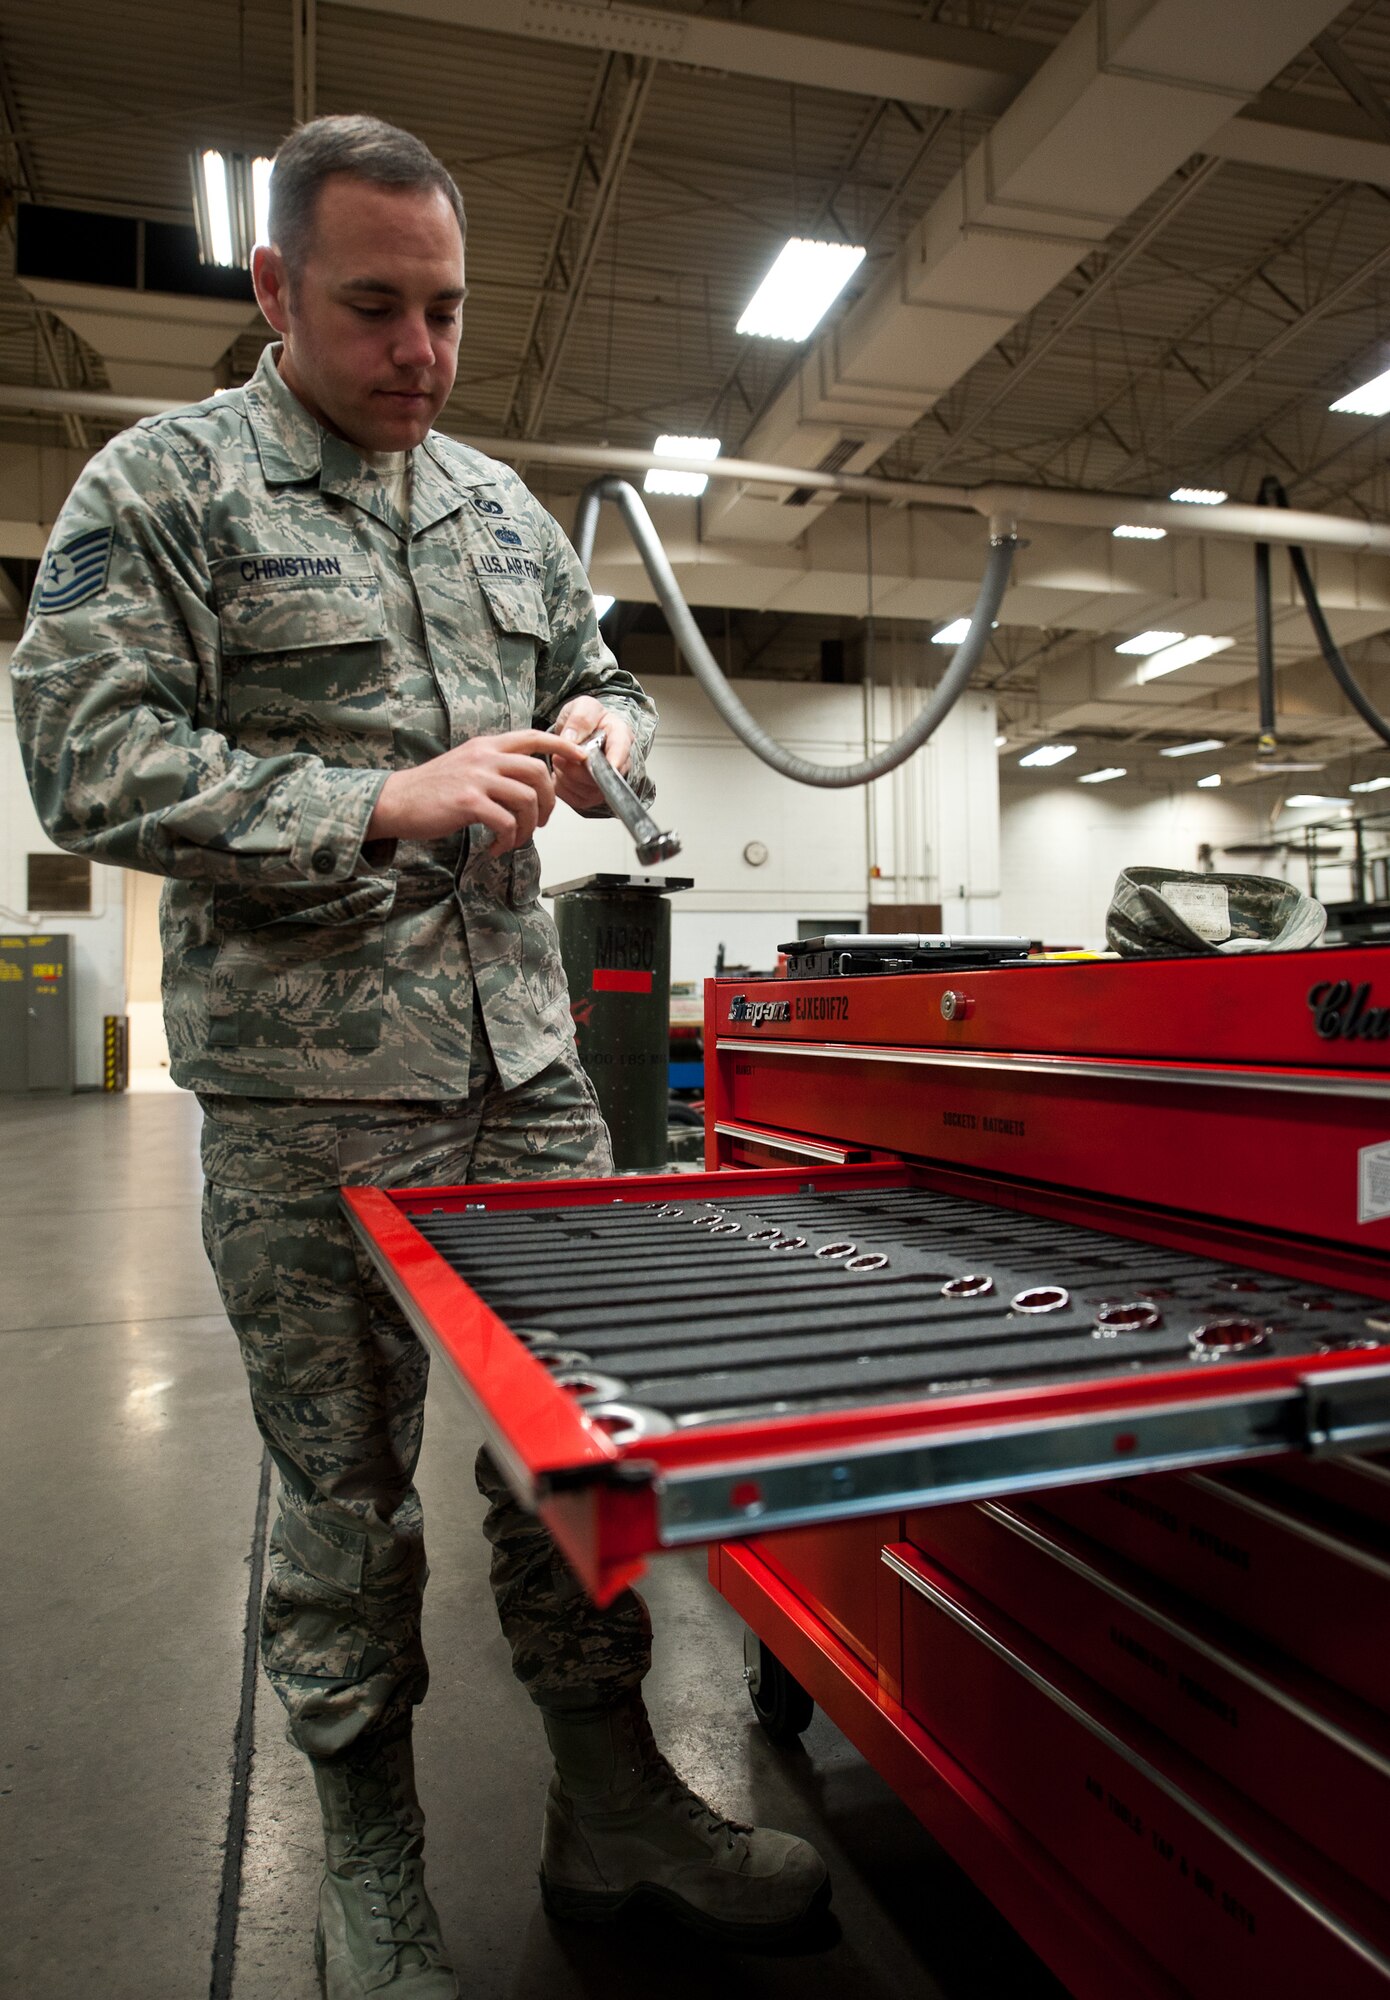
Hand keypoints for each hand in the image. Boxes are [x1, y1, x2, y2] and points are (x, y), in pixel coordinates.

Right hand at [366, 729, 587, 850]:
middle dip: (549, 803)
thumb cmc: (431, 789)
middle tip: (541, 823)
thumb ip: (495, 766)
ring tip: (515, 840)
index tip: (581, 757)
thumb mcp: (466, 764)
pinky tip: (497, 847)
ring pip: (527, 800)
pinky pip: (507, 822)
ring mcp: (477, 778)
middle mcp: (485, 756)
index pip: (533, 736)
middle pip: (538, 773)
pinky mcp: (469, 802)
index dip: (562, 746)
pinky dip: (508, 840)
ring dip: (529, 827)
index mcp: (487, 745)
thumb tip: (527, 783)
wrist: (396, 801)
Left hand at [551, 698, 635, 813]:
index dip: (614, 760)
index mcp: (621, 736)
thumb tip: (571, 739)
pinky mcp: (593, 796)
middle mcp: (620, 763)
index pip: (621, 751)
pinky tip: (563, 773)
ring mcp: (608, 782)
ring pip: (585, 791)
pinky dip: (562, 787)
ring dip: (565, 777)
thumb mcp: (583, 706)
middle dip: (573, 768)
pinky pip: (574, 799)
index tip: (606, 764)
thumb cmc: (587, 720)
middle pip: (599, 778)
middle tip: (559, 756)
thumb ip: (580, 719)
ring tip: (562, 761)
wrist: (582, 732)